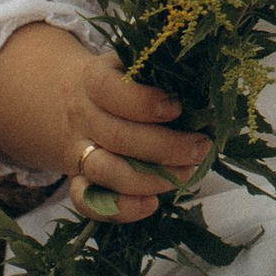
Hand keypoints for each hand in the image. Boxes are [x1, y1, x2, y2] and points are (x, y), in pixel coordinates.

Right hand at [0, 25, 210, 218]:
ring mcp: (78, 150)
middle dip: (165, 147)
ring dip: (149, 179)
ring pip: (104, 170)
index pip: (108, 89)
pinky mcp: (78, 178)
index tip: (177, 107)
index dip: (143, 102)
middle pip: (116, 135)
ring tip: (185, 175)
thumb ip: (161, 74)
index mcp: (94, 80)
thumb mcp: (133, 66)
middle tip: (200, 148)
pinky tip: (150, 205)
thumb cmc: (121, 83)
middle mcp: (83, 115)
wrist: (68, 100)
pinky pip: (86, 201)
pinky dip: (119, 209)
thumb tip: (208, 94)